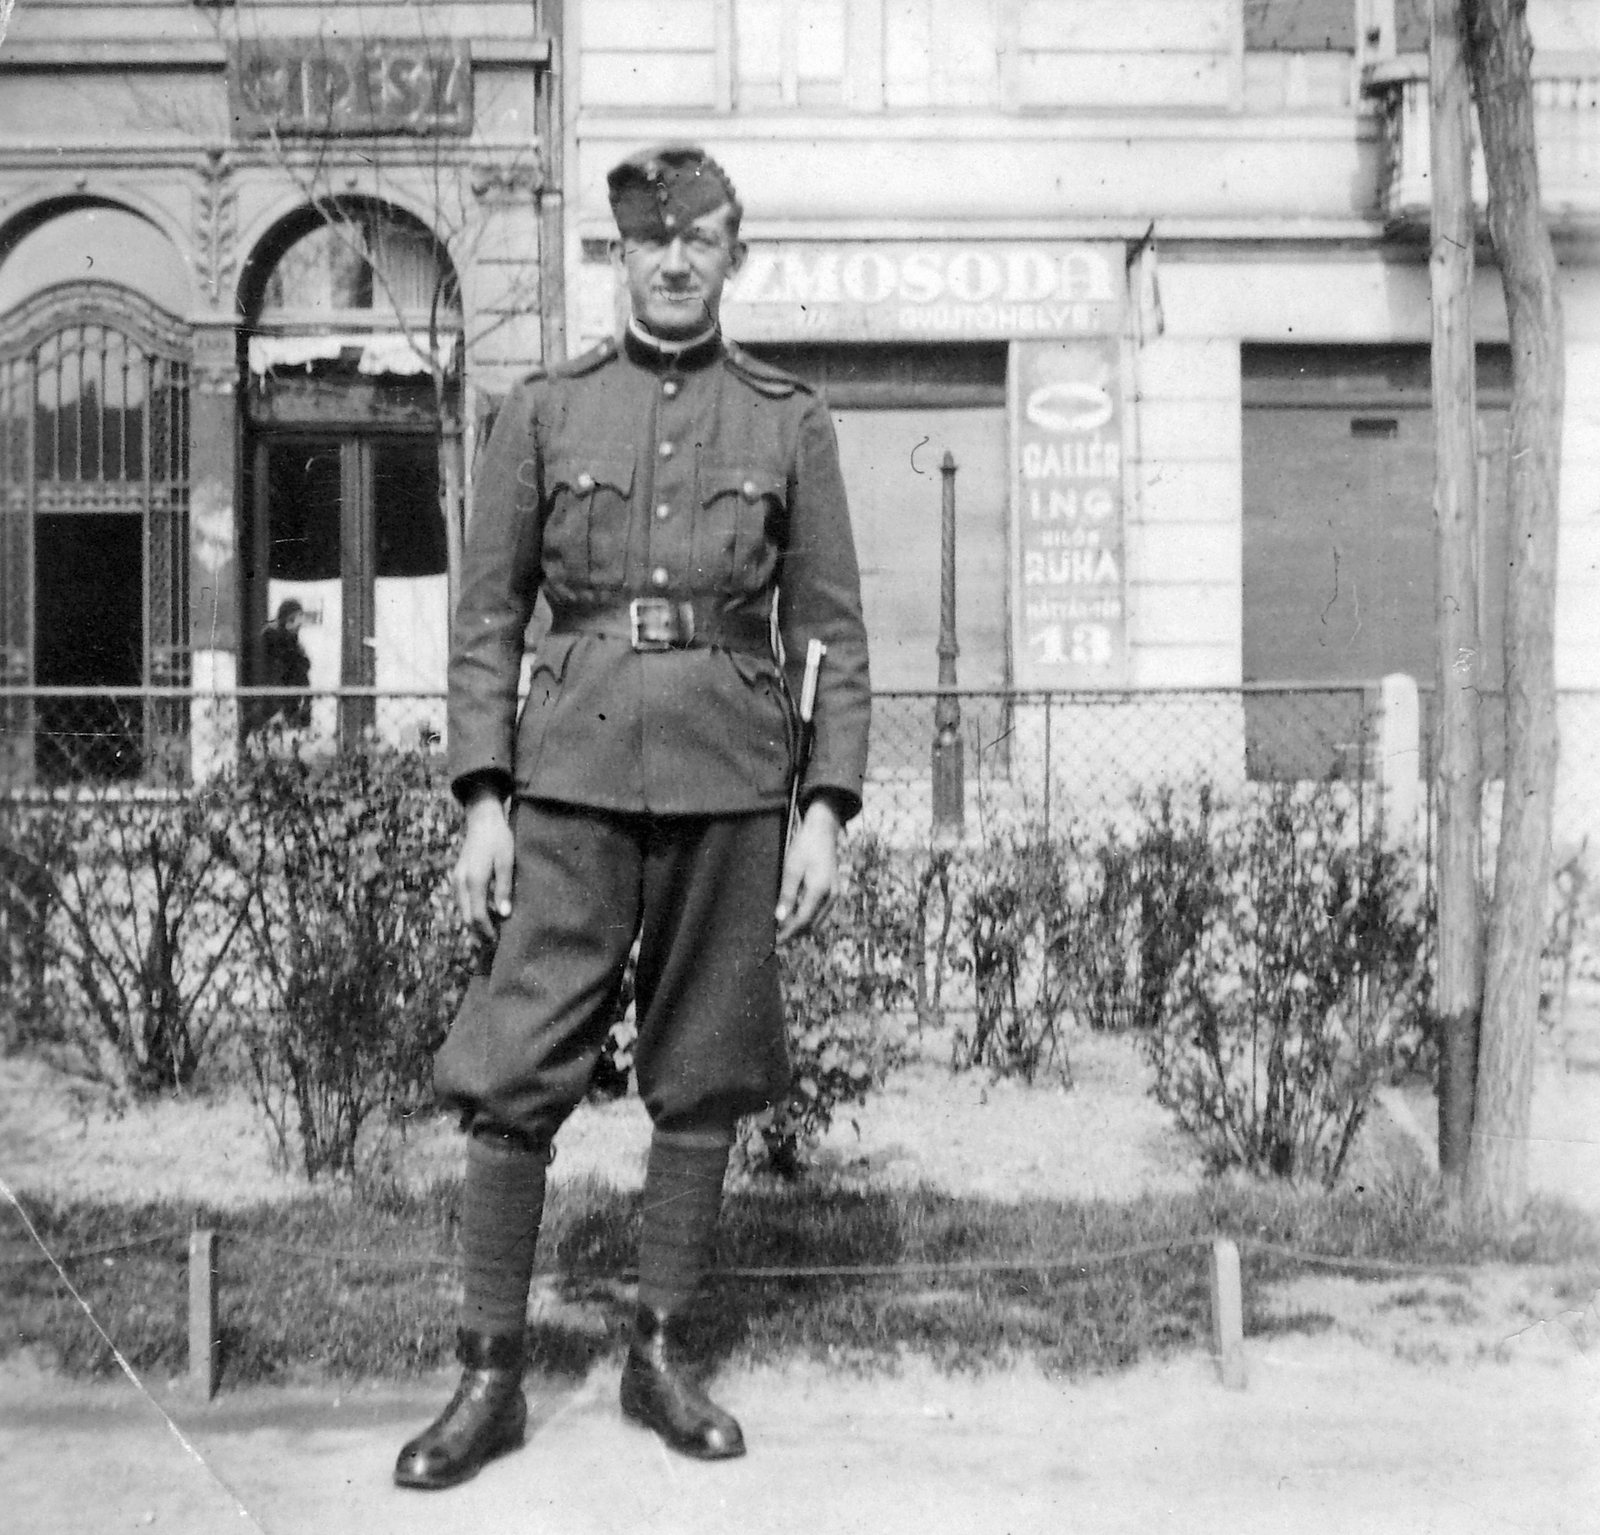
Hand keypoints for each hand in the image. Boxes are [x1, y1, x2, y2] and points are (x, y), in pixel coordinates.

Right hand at [453, 791, 514, 939]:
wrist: (482, 819)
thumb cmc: (499, 839)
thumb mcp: (506, 862)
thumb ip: (503, 888)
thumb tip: (503, 914)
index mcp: (473, 880)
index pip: (477, 916)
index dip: (486, 932)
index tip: (497, 942)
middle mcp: (460, 882)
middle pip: (466, 916)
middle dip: (479, 932)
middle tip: (494, 943)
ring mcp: (457, 879)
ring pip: (462, 910)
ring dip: (474, 922)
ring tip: (491, 931)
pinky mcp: (458, 876)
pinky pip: (462, 900)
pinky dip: (471, 910)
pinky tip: (484, 913)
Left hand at [776, 798, 841, 943]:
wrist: (823, 831)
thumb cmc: (805, 847)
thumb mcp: (791, 870)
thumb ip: (787, 895)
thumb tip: (780, 918)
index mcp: (820, 891)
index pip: (802, 920)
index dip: (788, 933)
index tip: (776, 942)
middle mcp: (831, 896)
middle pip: (812, 924)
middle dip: (795, 933)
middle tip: (777, 937)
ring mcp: (835, 894)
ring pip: (818, 920)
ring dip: (802, 926)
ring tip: (784, 928)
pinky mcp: (834, 891)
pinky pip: (821, 912)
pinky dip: (809, 917)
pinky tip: (796, 915)